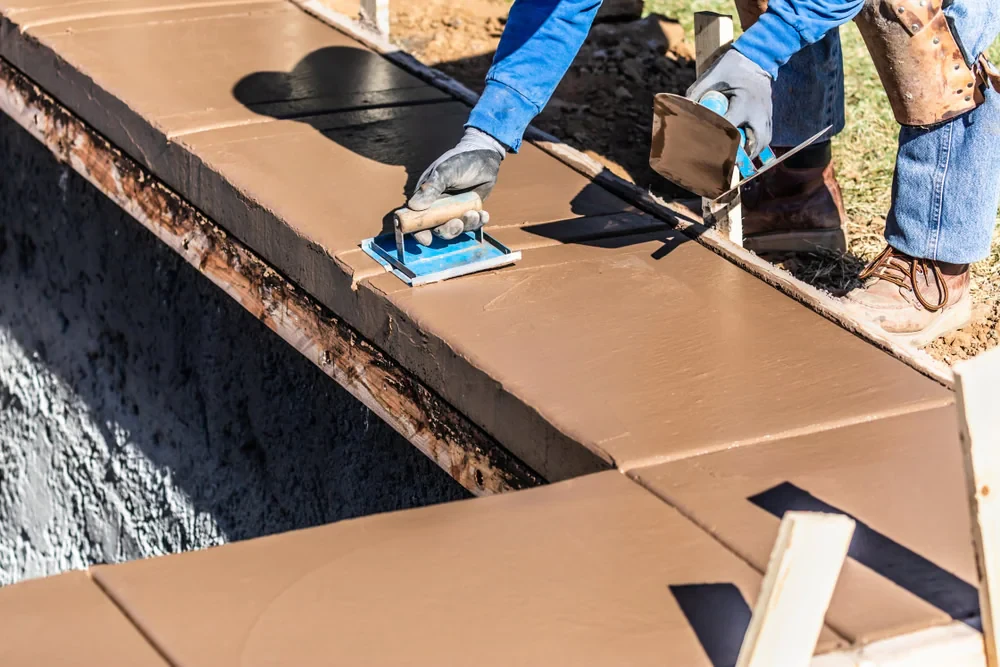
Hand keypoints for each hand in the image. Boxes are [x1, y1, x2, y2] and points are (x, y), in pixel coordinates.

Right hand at [407, 127, 504, 245]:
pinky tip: (483, 214)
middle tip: (458, 223)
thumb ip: (431, 188)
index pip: (417, 220)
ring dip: (465, 226)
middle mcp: (438, 208)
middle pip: (437, 229)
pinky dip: (478, 222)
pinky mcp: (469, 211)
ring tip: (474, 214)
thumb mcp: (445, 172)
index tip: (426, 240)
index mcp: (426, 198)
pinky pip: (472, 224)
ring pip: (456, 229)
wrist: (484, 155)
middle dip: (447, 230)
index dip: (419, 233)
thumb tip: (413, 206)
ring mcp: (454, 211)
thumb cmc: (460, 160)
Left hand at [686, 48, 772, 157]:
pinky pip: (766, 136)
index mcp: (744, 102)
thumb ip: (697, 92)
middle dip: (741, 156)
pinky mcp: (769, 115)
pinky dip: (757, 147)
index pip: (731, 128)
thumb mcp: (712, 75)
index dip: (718, 142)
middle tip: (728, 166)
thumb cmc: (732, 66)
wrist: (758, 57)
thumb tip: (683, 110)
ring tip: (738, 164)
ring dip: (751, 155)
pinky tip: (747, 154)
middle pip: (754, 141)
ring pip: (763, 141)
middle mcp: (758, 111)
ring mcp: (767, 114)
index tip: (706, 151)